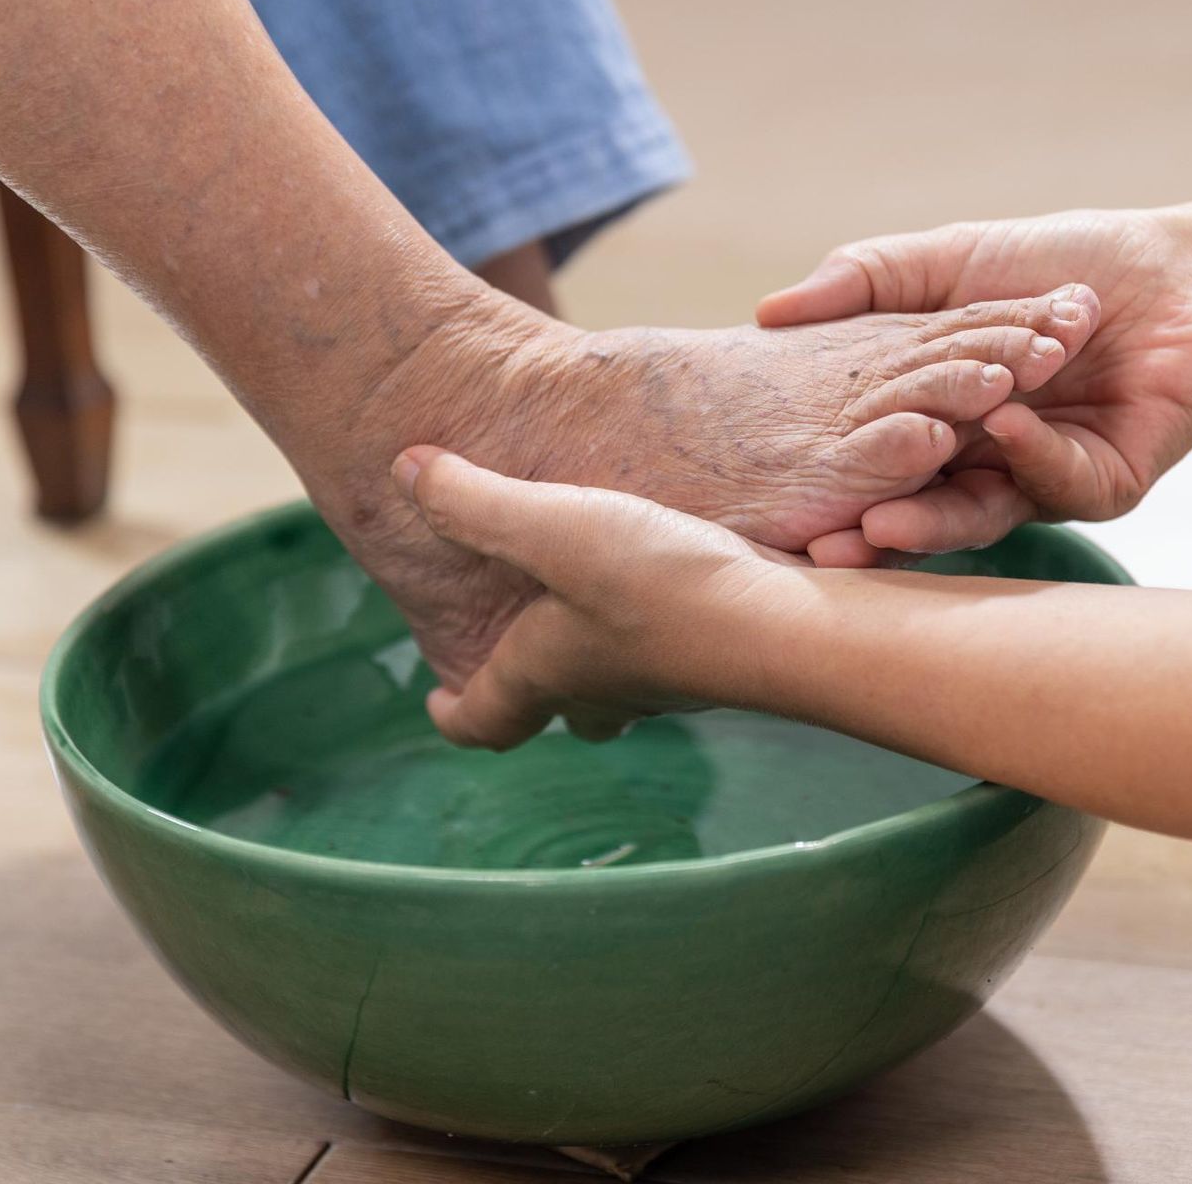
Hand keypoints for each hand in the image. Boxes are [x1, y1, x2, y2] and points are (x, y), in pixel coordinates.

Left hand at [389, 446, 798, 749]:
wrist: (787, 629)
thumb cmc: (662, 585)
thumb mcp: (555, 526)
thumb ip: (477, 502)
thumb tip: (404, 471)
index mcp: (547, 670)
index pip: (485, 719)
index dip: (455, 714)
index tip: (438, 701)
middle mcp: (604, 687)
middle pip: (554, 707)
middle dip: (529, 686)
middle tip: (515, 653)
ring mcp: (667, 679)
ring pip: (617, 683)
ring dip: (594, 656)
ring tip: (586, 606)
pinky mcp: (720, 655)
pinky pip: (670, 651)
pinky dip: (654, 627)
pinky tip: (668, 579)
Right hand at [757, 210, 1191, 563]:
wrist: (1183, 270)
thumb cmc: (1067, 262)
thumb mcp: (947, 262)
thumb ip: (866, 282)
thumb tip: (767, 312)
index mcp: (939, 421)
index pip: (869, 460)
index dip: (826, 476)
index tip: (771, 491)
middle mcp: (980, 463)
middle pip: (911, 507)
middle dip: (865, 529)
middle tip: (818, 542)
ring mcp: (1039, 481)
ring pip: (976, 517)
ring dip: (929, 521)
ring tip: (880, 524)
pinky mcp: (1102, 486)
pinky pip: (1056, 484)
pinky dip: (1026, 454)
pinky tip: (1002, 421)